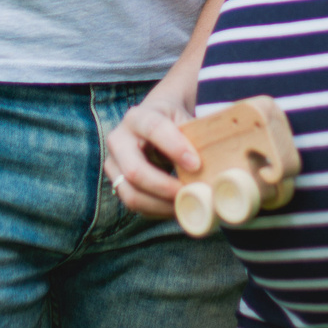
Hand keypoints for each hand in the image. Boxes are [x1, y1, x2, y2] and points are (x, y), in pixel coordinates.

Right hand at [104, 81, 202, 219]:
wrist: (152, 124)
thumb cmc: (173, 122)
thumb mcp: (183, 121)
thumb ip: (194, 137)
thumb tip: (214, 165)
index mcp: (138, 117)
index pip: (154, 130)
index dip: (175, 148)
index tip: (196, 165)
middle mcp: (119, 140)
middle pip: (134, 171)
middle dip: (164, 187)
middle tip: (190, 193)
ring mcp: (113, 163)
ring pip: (131, 194)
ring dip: (161, 205)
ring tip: (185, 204)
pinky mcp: (117, 182)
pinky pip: (134, 204)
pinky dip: (157, 210)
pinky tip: (176, 207)